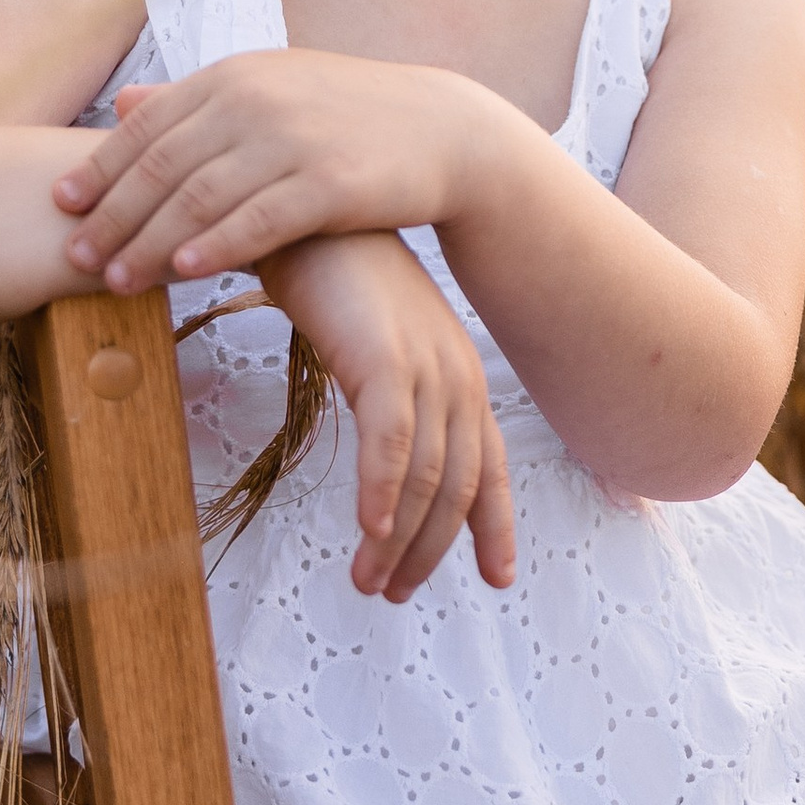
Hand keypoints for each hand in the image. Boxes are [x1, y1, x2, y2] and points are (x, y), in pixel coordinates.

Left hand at [56, 50, 509, 291]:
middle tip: (74, 255)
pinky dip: (215, 245)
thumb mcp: (271, 91)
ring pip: (201, 198)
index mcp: (235, 76)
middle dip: (112, 214)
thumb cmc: (348, 118)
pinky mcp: (331, 182)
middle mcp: (257, 99)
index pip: (148, 126)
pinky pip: (259, 220)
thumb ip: (197, 102)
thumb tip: (124, 103)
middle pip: (163, 166)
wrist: (445, 131)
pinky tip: (184, 272)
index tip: (60, 205)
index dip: (100, 168)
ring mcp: (294, 139)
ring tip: (113, 280)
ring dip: (149, 242)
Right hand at [261, 232, 515, 602]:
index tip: (498, 578)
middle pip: (458, 487)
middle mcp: (455, 375)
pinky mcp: (383, 358)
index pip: (487, 465)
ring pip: (427, 477)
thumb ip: (388, 395)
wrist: (306, 211)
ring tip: (367, 581)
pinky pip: (392, 443)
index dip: (495, 526)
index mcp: (457, 375)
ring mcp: (425, 366)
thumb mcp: (375, 345)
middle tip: (390, 593)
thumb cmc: (334, 277)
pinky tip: (367, 531)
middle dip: (430, 551)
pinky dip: (383, 493)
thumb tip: (382, 449)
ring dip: (398, 540)